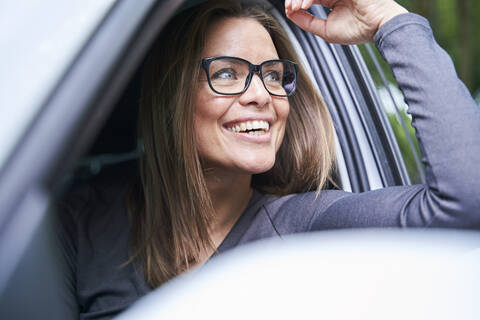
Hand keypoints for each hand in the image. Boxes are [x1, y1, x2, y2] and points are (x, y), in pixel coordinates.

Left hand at [285, 0, 407, 43]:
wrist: (378, 27)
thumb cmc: (359, 31)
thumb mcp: (326, 31)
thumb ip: (308, 23)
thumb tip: (291, 15)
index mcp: (333, 0)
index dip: (297, 3)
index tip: (290, 10)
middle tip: (291, 8)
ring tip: (297, 7)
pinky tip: (307, 4)